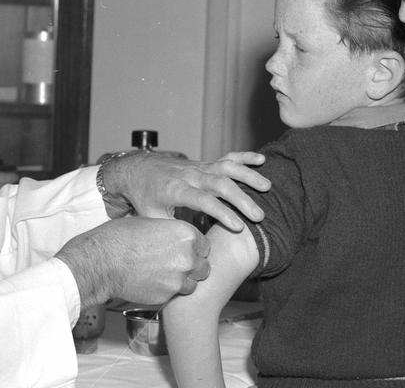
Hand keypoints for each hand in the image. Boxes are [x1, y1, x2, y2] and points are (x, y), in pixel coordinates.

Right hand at [54, 216, 211, 306]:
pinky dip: (168, 291)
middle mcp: (188, 256)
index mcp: (186, 234)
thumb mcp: (151, 223)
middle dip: (193, 267)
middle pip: (204, 266)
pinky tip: (154, 283)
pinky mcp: (167, 295)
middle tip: (176, 265)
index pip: (205, 246)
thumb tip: (177, 237)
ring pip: (193, 284)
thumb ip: (171, 233)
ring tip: (165, 276)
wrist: (102, 261)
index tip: (185, 251)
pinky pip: (176, 295)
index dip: (195, 249)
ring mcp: (179, 278)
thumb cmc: (121, 237)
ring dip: (183, 281)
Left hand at [99, 151, 270, 230]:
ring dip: (248, 176)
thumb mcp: (152, 218)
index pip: (203, 201)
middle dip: (241, 199)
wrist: (137, 170)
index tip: (239, 227)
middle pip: (220, 184)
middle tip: (259, 216)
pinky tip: (261, 160)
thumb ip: (172, 230)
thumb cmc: (145, 198)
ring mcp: (199, 167)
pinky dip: (244, 157)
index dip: (222, 213)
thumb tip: (194, 247)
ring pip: (227, 168)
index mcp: (175, 190)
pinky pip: (226, 157)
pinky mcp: (205, 163)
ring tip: (267, 187)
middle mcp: (190, 176)